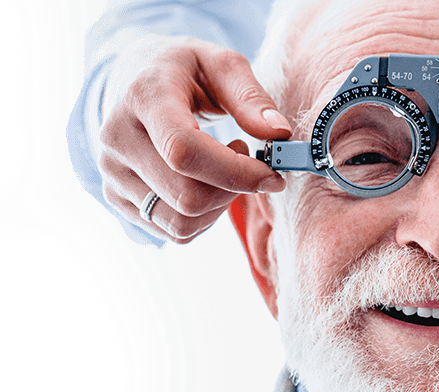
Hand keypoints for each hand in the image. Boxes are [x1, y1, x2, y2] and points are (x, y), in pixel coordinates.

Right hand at [97, 36, 290, 242]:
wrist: (130, 79)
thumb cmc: (183, 71)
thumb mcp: (221, 64)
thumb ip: (252, 97)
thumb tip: (279, 133)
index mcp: (144, 97)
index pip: (184, 152)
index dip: (236, 172)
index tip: (271, 174)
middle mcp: (117, 139)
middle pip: (188, 198)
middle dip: (234, 190)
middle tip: (247, 160)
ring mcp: (111, 173)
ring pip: (182, 224)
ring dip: (220, 206)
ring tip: (223, 168)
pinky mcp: (116, 198)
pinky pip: (174, 232)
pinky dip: (203, 216)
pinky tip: (204, 183)